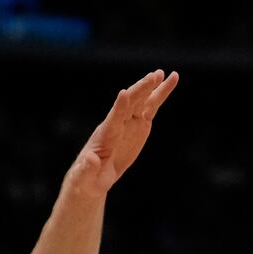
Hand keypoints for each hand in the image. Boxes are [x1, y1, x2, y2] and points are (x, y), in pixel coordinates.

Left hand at [65, 69, 178, 198]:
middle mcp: (117, 124)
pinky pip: (150, 108)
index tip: (124, 93)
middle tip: (154, 76)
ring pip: (142, 102)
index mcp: (105, 136)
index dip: (119, 107)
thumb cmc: (85, 179)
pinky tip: (168, 83)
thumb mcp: (84, 178)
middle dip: (141, 90)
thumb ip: (87, 169)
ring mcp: (128, 123)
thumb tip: (91, 160)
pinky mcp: (139, 126)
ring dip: (152, 87)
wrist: (93, 178)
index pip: (113, 119)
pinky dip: (159, 95)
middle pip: (130, 104)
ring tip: (164, 73)